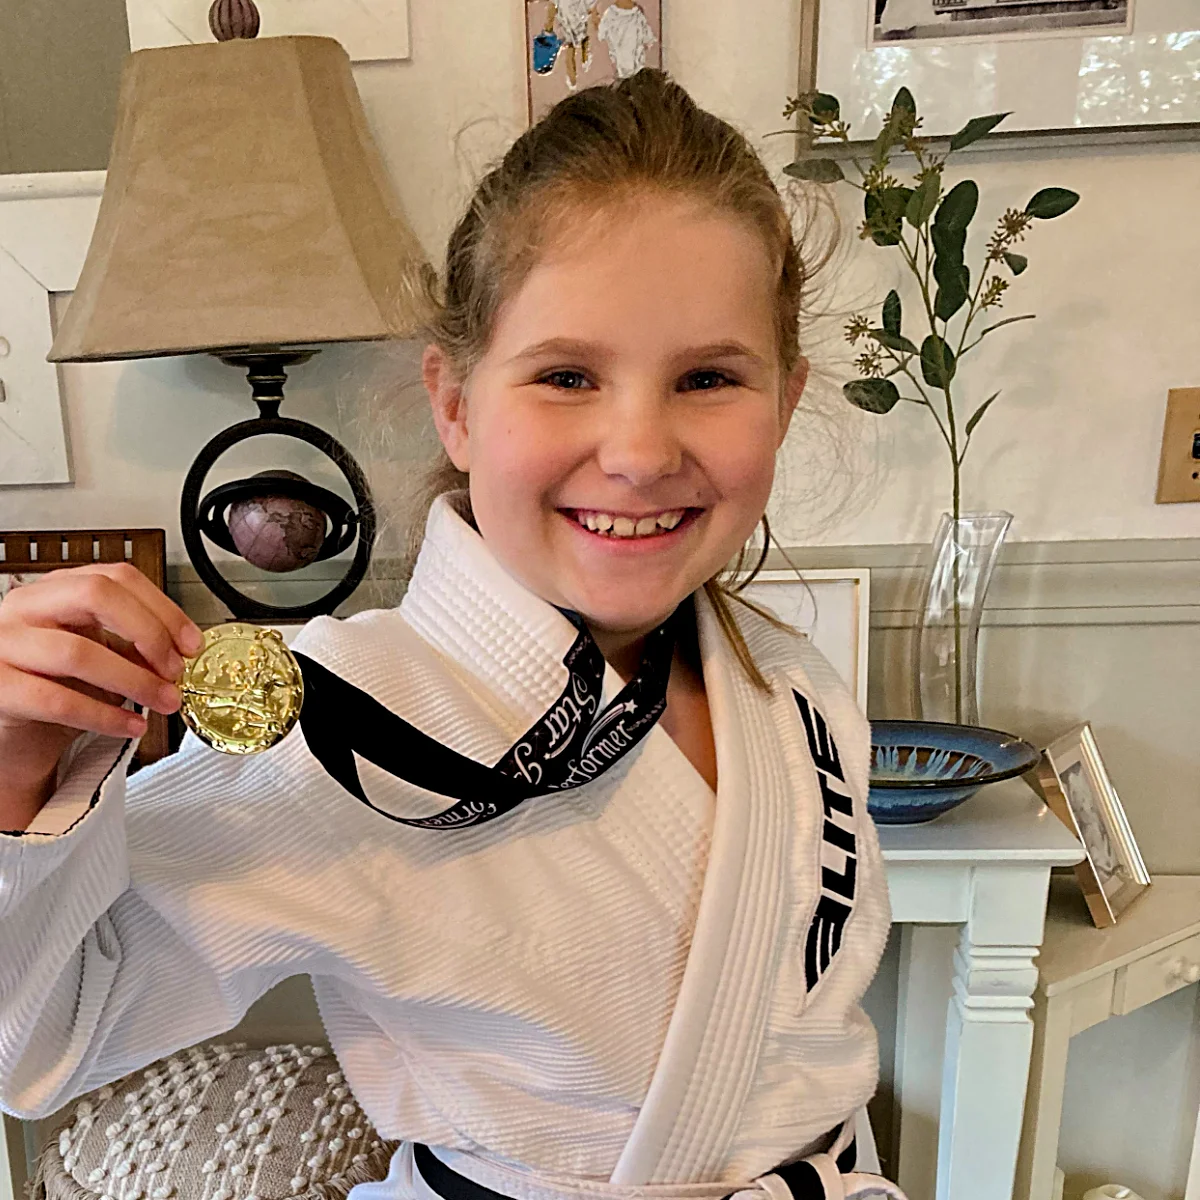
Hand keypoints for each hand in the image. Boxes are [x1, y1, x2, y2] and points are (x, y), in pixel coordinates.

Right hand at [0, 563, 203, 805]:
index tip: (191, 642)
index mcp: (55, 590)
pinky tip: (133, 724)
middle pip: (95, 595)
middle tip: (175, 669)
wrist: (9, 733)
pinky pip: (57, 701)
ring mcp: (4, 645)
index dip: (163, 609)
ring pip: (78, 652)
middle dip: (148, 634)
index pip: (117, 578)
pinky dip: (105, 716)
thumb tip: (182, 650)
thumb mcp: (98, 654)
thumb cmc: (53, 685)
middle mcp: (25, 607)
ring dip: (135, 680)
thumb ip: (135, 645)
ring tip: (165, 701)